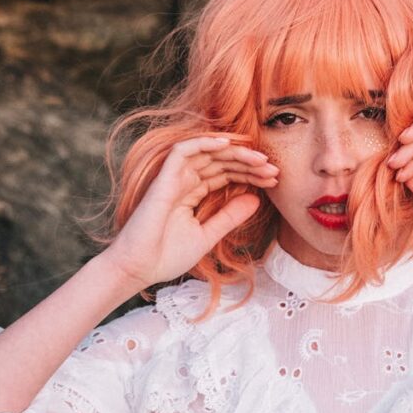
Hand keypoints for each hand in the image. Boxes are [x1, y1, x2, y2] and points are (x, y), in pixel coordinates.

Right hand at [104, 135, 278, 289]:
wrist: (138, 269)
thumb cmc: (166, 256)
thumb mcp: (207, 235)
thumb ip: (229, 216)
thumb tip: (256, 199)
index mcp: (193, 193)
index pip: (226, 173)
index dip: (250, 173)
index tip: (274, 180)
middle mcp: (184, 181)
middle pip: (221, 161)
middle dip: (249, 162)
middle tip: (273, 169)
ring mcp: (173, 178)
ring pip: (207, 152)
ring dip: (235, 152)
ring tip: (260, 159)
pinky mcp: (163, 179)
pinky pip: (183, 151)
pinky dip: (204, 143)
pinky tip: (227, 145)